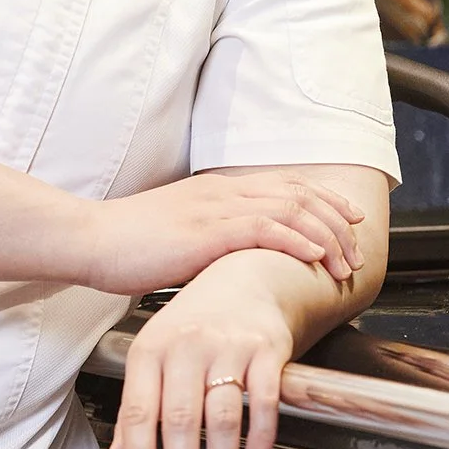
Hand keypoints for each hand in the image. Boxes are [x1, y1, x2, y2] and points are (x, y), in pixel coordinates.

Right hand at [79, 170, 363, 296]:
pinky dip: (296, 240)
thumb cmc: (126, 245)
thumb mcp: (178, 235)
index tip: (349, 221)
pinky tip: (315, 255)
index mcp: (217, 190)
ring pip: (289, 209)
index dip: (323, 201)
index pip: (284, 187)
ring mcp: (215, 208)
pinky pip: (263, 229)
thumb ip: (211, 240)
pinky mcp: (206, 230)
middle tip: (358, 244)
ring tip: (344, 259)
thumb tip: (235, 261)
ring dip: (325, 234)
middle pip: (297, 193)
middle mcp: (222, 191)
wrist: (89, 240)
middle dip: (336, 218)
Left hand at [101, 253, 305, 448]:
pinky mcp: (266, 348)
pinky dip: (261, 436)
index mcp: (151, 349)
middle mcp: (187, 345)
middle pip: (182, 419)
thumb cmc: (195, 324)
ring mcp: (228, 346)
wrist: (245, 278)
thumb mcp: (154, 359)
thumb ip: (134, 414)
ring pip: (223, 416)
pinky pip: (264, 400)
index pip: (139, 410)